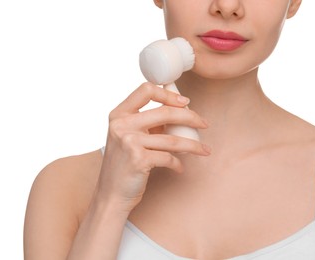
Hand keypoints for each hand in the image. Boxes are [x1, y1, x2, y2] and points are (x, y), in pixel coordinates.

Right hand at [97, 82, 209, 212]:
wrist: (110, 195)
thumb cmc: (123, 165)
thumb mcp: (127, 137)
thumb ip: (146, 123)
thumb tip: (180, 110)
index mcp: (118, 115)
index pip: (145, 90)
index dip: (168, 94)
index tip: (185, 102)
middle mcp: (121, 125)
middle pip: (165, 112)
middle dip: (191, 118)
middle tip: (204, 124)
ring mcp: (129, 142)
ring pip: (172, 139)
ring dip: (193, 145)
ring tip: (204, 150)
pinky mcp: (139, 160)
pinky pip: (169, 158)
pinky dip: (178, 163)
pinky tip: (180, 167)